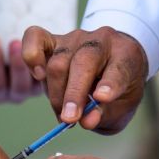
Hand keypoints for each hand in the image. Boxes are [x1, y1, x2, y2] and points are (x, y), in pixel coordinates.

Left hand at [0, 26, 41, 102]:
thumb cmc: (11, 51)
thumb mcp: (32, 47)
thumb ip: (41, 41)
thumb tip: (55, 26)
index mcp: (35, 85)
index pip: (45, 83)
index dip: (47, 71)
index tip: (45, 50)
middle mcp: (16, 93)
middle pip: (20, 87)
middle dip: (19, 66)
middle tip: (16, 44)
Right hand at [22, 26, 147, 133]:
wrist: (108, 65)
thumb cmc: (116, 89)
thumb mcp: (120, 106)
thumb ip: (104, 114)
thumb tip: (86, 121)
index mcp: (126, 54)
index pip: (119, 68)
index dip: (110, 83)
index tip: (102, 98)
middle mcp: (100, 41)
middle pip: (83, 63)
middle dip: (73, 94)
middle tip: (69, 119)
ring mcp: (74, 38)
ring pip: (58, 62)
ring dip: (56, 93)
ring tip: (62, 115)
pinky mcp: (52, 38)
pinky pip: (35, 37)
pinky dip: (32, 56)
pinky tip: (38, 75)